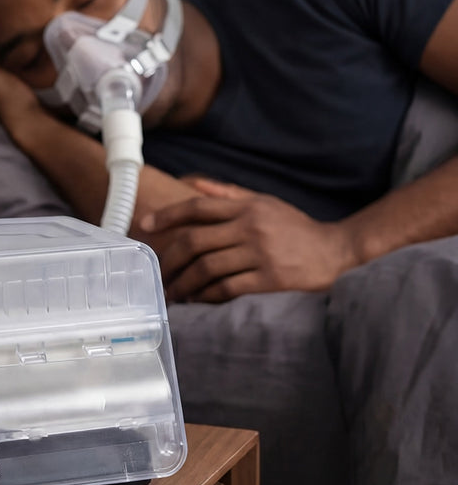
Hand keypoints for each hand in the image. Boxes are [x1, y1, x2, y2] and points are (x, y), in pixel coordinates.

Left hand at [139, 176, 359, 302]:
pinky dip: (207, 295)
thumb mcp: (264, 202)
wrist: (338, 251)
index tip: (146, 225)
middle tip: (158, 273)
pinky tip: (197, 300)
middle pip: (196, 240)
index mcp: (246, 207)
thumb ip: (227, 193)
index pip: (198, 207)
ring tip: (173, 292)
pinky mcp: (271, 279)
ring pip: (207, 267)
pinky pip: (228, 288)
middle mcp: (250, 227)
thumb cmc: (296, 227)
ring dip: (184, 282)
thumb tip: (192, 184)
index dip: (168, 215)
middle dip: (171, 258)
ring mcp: (260, 253)